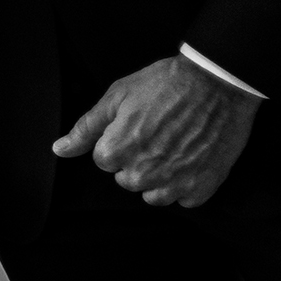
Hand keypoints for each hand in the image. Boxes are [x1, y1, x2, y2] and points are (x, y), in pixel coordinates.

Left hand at [52, 56, 259, 206]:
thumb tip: (60, 150)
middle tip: (159, 133)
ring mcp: (173, 182)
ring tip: (175, 147)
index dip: (119, 142)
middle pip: (127, 180)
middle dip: (137, 160)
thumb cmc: (167, 83)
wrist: (220, 80)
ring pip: (153, 195)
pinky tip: (193, 159)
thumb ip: (86, 128)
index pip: (104, 161)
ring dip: (159, 177)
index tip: (138, 126)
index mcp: (116, 151)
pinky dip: (187, 184)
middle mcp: (142, 173)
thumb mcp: (118, 96)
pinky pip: (184, 199)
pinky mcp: (202, 186)